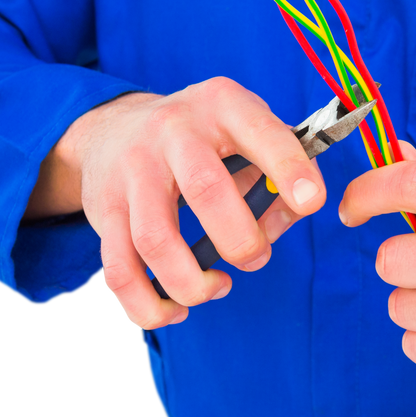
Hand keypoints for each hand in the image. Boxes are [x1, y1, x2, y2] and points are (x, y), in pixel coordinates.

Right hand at [25, 78, 326, 328]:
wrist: (115, 126)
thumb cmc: (203, 138)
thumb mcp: (245, 132)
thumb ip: (276, 174)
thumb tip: (291, 215)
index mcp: (222, 106)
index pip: (261, 133)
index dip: (289, 169)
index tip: (311, 203)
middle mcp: (173, 132)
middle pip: (204, 190)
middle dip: (240, 240)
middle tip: (256, 258)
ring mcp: (133, 171)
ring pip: (155, 240)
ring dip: (192, 282)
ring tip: (217, 286)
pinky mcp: (104, 210)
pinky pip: (119, 271)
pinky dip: (147, 305)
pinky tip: (176, 309)